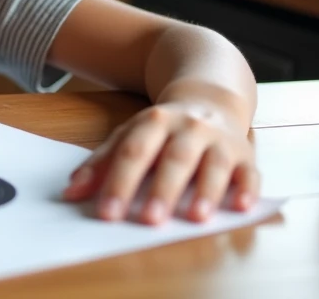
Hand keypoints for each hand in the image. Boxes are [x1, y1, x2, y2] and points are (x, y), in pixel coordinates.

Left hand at [61, 101, 259, 224]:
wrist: (209, 98)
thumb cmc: (162, 128)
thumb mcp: (129, 135)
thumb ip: (100, 163)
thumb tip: (70, 193)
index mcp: (153, 122)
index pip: (133, 153)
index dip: (119, 183)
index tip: (107, 213)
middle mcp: (187, 128)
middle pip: (173, 159)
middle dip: (161, 190)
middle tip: (148, 220)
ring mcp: (218, 140)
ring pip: (212, 165)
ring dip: (206, 191)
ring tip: (196, 218)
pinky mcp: (244, 154)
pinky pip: (249, 171)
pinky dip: (247, 188)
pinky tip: (242, 207)